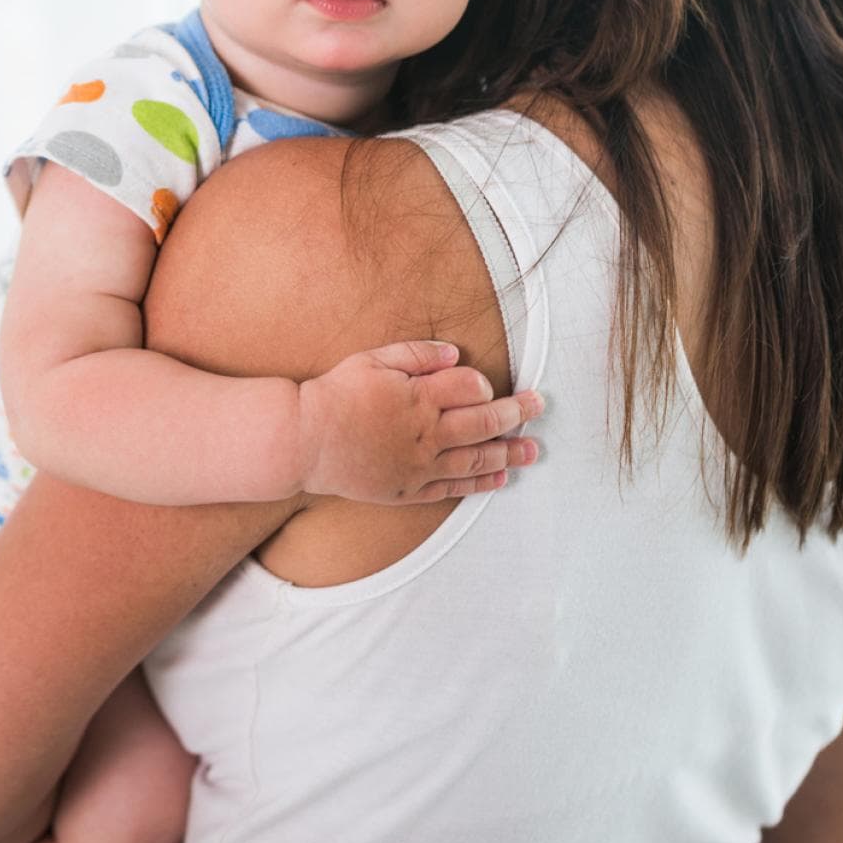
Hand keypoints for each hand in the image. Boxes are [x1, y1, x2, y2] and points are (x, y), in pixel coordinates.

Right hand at [296, 340, 543, 503]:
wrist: (303, 440)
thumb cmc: (335, 395)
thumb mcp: (372, 360)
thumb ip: (416, 354)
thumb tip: (455, 354)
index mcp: (419, 398)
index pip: (470, 387)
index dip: (482, 384)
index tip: (483, 385)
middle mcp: (426, 433)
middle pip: (484, 423)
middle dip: (516, 413)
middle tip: (538, 407)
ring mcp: (420, 465)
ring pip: (476, 459)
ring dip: (509, 453)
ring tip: (532, 450)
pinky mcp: (409, 488)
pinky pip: (452, 488)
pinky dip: (479, 484)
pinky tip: (499, 479)